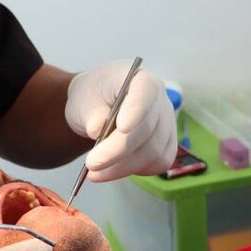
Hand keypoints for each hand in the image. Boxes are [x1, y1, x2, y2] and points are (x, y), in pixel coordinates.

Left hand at [65, 59, 177, 181]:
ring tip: (96, 173)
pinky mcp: (167, 142)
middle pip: (147, 128)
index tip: (122, 128)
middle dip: (118, 151)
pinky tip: (117, 169)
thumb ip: (91, 112)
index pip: (145, 90)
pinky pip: (160, 161)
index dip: (137, 109)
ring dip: (123, 166)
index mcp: (138, 77)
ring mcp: (167, 120)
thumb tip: (97, 129)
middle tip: (92, 164)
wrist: (97, 105)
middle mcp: (159, 98)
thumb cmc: (91, 97)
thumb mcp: (82, 99)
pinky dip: (138, 170)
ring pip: (153, 150)